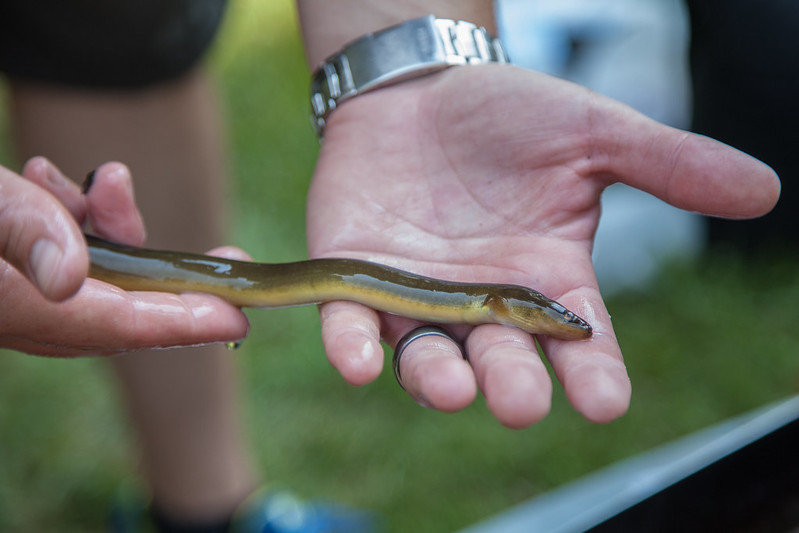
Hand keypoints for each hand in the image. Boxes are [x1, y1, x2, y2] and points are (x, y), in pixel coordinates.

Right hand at [0, 158, 249, 355]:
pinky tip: (50, 179)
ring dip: (113, 232)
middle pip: (117, 312)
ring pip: (89, 281)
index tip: (238, 320)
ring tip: (111, 179)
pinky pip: (52, 263)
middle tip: (229, 255)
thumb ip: (20, 228)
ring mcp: (11, 297)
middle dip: (174, 279)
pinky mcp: (8, 277)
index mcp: (10, 307)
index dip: (184, 322)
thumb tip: (69, 278)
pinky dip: (70, 226)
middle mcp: (14, 314)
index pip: (119, 325)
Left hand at [306, 65, 778, 427]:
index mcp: (545, 279)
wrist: (417, 91)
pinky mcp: (358, 281)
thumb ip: (665, 164)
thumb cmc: (505, 113)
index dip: (592, 374)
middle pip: (501, 360)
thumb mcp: (590, 133)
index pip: (577, 341)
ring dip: (436, 379)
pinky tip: (356, 363)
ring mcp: (418, 299)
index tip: (606, 403)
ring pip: (428, 357)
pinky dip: (352, 346)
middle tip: (522, 402)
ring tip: (451, 387)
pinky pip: (352, 325)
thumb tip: (763, 189)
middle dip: (511, 383)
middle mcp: (483, 303)